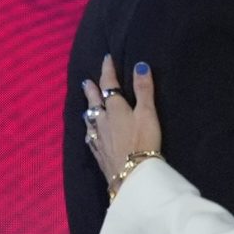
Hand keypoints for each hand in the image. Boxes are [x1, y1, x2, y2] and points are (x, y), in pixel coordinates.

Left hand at [81, 55, 161, 191]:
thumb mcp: (147, 113)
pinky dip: (90, 132)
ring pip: (90, 121)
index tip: (106, 59)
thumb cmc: (143, 141)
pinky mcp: (99, 155)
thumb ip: (144, 89)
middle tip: (86, 82)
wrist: (132, 174)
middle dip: (91, 90)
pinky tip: (89, 135)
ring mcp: (99, 139)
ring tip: (86, 107)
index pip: (109, 85)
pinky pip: (91, 139)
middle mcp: (103, 122)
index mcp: (115, 109)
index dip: (107, 71)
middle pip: (94, 103)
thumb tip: (140, 65)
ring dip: (88, 111)